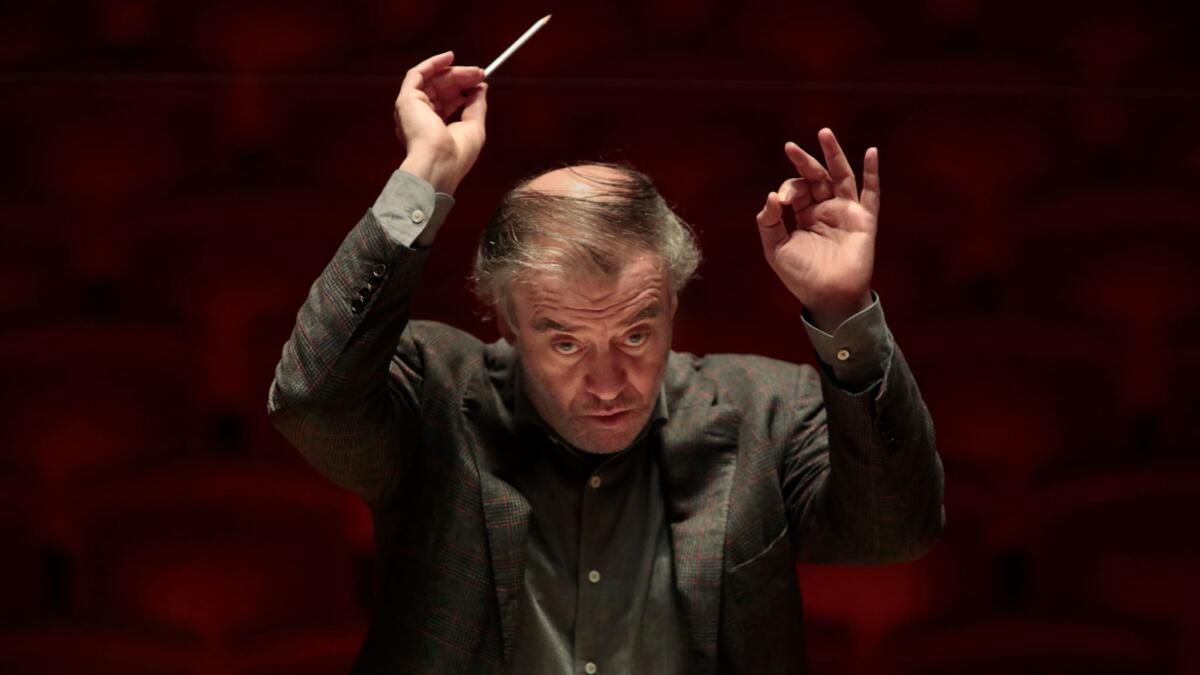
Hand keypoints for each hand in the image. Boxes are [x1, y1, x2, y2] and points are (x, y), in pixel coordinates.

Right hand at [394, 51, 487, 194]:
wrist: (440, 162)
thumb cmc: (456, 154)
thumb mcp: (474, 127)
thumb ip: (476, 106)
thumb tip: (481, 87)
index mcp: (432, 129)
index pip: (447, 103)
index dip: (463, 89)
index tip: (480, 82)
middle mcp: (418, 118)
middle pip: (440, 89)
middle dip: (462, 79)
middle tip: (481, 73)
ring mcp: (411, 109)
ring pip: (432, 81)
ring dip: (454, 72)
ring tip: (475, 71)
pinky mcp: (406, 100)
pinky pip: (417, 74)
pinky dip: (433, 63)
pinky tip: (449, 57)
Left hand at [755, 128, 878, 332]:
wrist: (827, 297)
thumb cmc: (801, 276)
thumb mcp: (775, 249)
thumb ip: (768, 222)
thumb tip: (772, 195)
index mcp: (804, 215)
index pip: (796, 189)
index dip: (787, 189)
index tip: (782, 201)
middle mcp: (825, 209)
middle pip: (816, 177)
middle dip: (804, 162)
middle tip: (790, 147)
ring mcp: (845, 212)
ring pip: (841, 176)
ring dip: (834, 155)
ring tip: (824, 133)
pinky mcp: (863, 220)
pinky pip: (871, 193)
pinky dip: (872, 173)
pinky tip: (871, 152)